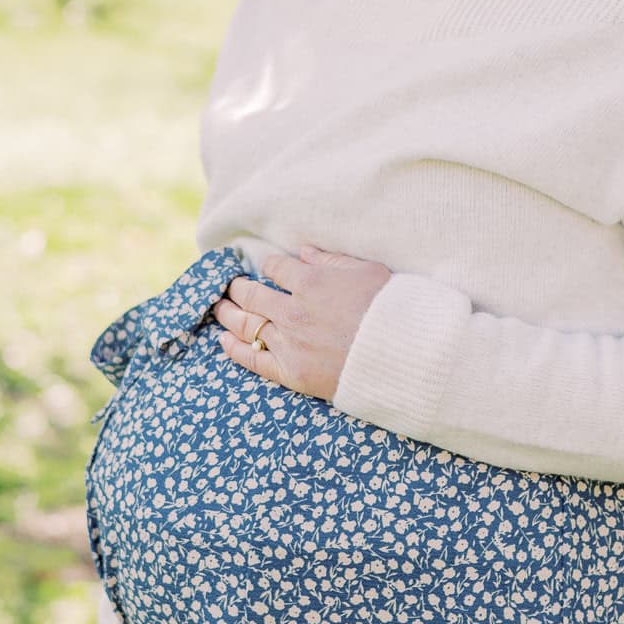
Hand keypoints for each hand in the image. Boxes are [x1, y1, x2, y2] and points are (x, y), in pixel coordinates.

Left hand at [210, 243, 391, 402]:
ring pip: (246, 323)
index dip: (269, 266)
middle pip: (252, 295)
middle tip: (231, 286)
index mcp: (311, 281)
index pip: (275, 268)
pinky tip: (223, 340)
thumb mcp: (366, 271)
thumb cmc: (390, 310)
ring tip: (220, 307)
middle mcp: (293, 310)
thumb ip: (331, 260)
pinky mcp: (290, 371)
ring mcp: (289, 342)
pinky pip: (252, 357)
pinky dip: (233, 347)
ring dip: (229, 313)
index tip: (266, 269)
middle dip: (239, 288)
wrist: (403, 356)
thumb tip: (304, 252)